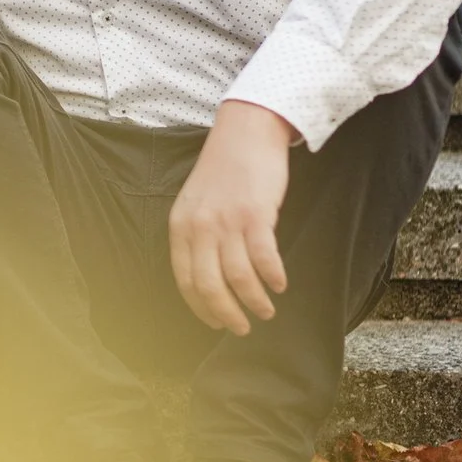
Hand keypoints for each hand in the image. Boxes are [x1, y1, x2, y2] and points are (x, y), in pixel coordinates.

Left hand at [167, 101, 295, 334]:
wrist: (246, 131)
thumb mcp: (196, 203)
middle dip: (226, 314)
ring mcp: (228, 222)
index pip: (185, 280)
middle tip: (240, 329)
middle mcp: (200, 227)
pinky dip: (272, 277)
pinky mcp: (256, 215)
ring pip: (238, 278)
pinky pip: (264, 258)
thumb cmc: (224, 169)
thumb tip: (208, 276)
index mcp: (180, 227)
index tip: (214, 323)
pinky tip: (280, 285)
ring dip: (254, 302)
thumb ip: (197, 236)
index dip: (200, 307)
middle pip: (210, 286)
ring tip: (265, 312)